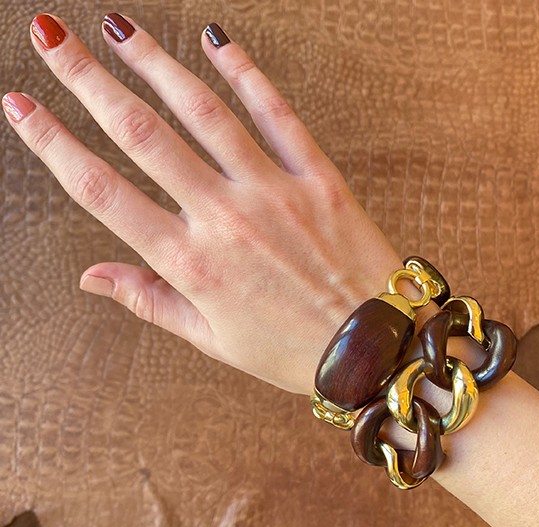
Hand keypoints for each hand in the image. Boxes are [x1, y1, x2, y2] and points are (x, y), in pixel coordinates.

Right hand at [3, 13, 405, 394]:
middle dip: (86, 80)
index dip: (53, 144)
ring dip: (155, 63)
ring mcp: (273, 193)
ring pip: (202, 112)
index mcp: (191, 265)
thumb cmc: (290, 350)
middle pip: (141, 135)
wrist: (370, 347)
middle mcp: (224, 219)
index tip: (19, 106)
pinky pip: (276, 114)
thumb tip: (90, 277)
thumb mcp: (211, 339)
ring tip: (119, 28)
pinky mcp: (317, 178)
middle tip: (50, 37)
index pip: (102, 192)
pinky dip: (245, 74)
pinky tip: (216, 43)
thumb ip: (150, 301)